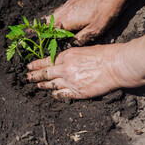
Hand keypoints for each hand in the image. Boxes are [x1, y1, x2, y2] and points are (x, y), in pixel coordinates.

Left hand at [26, 44, 140, 98]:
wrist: (116, 65)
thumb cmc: (105, 54)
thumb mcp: (84, 49)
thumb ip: (71, 56)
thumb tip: (64, 60)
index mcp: (67, 55)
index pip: (47, 60)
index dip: (36, 64)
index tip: (29, 66)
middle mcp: (65, 68)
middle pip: (45, 73)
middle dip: (35, 76)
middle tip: (27, 77)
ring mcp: (70, 81)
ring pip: (52, 85)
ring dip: (43, 85)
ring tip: (37, 86)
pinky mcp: (78, 92)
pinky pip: (63, 95)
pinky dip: (56, 95)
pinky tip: (53, 95)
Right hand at [46, 0, 126, 45]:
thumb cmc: (106, 9)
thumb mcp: (96, 29)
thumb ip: (82, 38)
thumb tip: (72, 44)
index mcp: (67, 20)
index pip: (50, 31)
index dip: (48, 38)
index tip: (45, 44)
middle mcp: (65, 10)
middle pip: (49, 22)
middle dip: (47, 30)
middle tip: (49, 38)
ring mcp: (69, 3)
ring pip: (54, 14)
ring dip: (52, 22)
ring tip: (55, 31)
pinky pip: (61, 9)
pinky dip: (59, 15)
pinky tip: (66, 20)